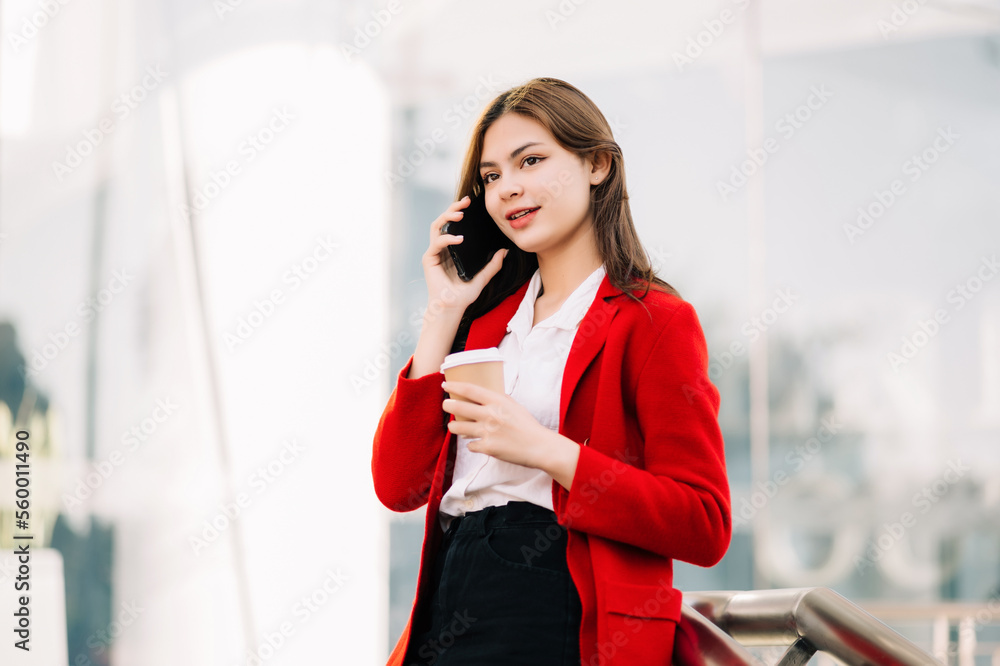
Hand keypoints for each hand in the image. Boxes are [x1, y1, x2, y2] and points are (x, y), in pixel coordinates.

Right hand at [422, 196, 507, 319]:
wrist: (452, 308)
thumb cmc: (463, 295)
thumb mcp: (483, 277)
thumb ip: (493, 265)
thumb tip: (505, 251)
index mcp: (452, 249)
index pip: (454, 225)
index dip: (460, 212)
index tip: (472, 204)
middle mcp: (442, 248)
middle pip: (444, 221)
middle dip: (453, 208)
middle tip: (466, 201)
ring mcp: (434, 252)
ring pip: (436, 227)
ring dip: (447, 217)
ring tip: (460, 214)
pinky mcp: (429, 259)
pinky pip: (437, 243)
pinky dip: (447, 238)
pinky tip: (458, 238)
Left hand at [441, 380, 554, 469]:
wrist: (539, 447)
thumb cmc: (528, 426)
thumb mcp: (514, 406)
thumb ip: (500, 399)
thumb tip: (487, 393)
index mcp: (497, 401)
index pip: (470, 390)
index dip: (455, 386)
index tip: (445, 385)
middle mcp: (490, 415)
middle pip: (459, 407)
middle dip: (448, 405)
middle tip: (446, 405)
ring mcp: (487, 432)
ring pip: (458, 428)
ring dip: (454, 427)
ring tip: (454, 427)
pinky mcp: (487, 448)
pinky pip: (471, 445)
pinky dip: (472, 444)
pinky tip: (476, 443)